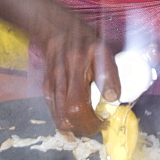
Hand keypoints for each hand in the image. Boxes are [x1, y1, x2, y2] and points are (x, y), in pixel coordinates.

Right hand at [42, 21, 120, 136]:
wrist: (56, 30)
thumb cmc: (84, 41)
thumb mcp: (104, 51)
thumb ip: (110, 74)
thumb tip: (114, 99)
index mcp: (81, 63)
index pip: (84, 98)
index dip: (93, 118)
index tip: (105, 121)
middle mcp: (64, 73)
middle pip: (71, 111)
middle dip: (85, 127)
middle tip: (97, 128)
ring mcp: (53, 81)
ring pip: (59, 115)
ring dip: (74, 128)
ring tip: (87, 129)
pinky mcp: (46, 85)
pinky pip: (52, 109)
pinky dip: (62, 122)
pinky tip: (72, 126)